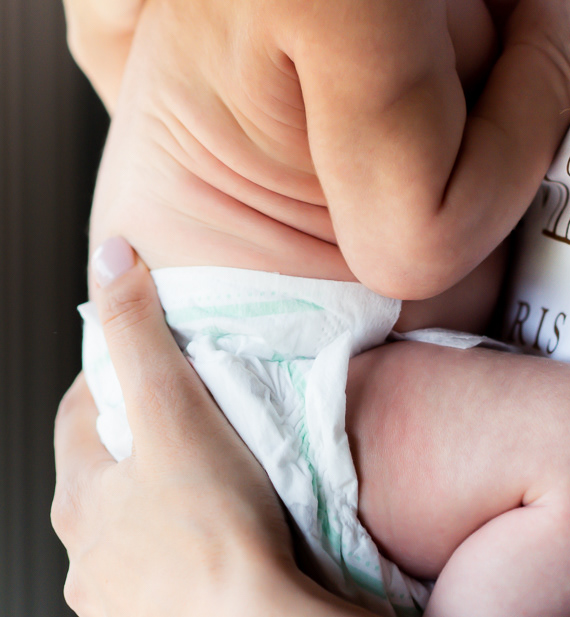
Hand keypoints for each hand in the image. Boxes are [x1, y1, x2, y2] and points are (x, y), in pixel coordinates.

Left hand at [52, 242, 347, 616]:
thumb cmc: (214, 526)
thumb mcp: (173, 407)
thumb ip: (138, 331)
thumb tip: (109, 254)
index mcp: (77, 499)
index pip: (79, 413)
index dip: (115, 375)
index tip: (154, 358)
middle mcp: (84, 558)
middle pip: (106, 474)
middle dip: (143, 441)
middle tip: (194, 414)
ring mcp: (116, 602)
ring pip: (133, 530)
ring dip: (164, 503)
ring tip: (217, 479)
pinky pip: (163, 577)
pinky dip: (187, 552)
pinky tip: (225, 541)